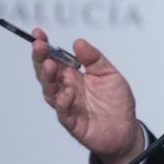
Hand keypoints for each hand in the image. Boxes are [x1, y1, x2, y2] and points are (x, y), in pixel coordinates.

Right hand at [31, 28, 141, 163]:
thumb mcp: (110, 74)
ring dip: (47, 78)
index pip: (53, 58)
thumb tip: (78, 42)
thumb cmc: (116, 102)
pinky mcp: (73, 122)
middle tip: (39, 46)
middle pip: (46, 73)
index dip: (45, 47)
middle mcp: (66, 88)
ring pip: (50, 91)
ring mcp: (67, 105)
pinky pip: (63, 112)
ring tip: (49, 65)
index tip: (37, 33)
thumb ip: (94, 59)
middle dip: (40, 58)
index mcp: (73, 75)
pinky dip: (63, 102)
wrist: (126, 130)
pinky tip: (68, 93)